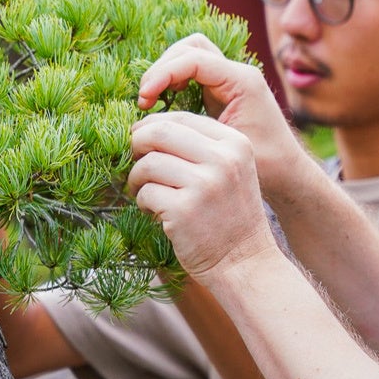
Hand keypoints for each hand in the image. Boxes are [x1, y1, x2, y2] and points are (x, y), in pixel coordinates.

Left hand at [129, 111, 279, 280]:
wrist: (245, 261)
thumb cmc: (229, 215)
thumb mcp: (230, 170)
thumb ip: (200, 147)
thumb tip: (147, 128)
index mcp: (235, 143)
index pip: (181, 118)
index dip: (153, 125)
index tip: (141, 139)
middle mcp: (222, 159)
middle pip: (160, 132)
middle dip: (137, 144)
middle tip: (134, 160)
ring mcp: (204, 184)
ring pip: (148, 163)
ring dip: (137, 179)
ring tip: (146, 193)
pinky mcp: (184, 210)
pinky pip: (145, 193)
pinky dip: (143, 203)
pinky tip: (155, 213)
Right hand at [138, 34, 319, 201]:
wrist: (287, 173)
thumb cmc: (264, 165)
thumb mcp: (227, 148)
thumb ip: (194, 131)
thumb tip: (151, 123)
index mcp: (243, 81)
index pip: (194, 59)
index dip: (163, 74)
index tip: (144, 99)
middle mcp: (238, 74)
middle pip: (190, 47)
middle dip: (163, 67)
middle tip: (146, 98)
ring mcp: (231, 80)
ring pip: (190, 55)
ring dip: (167, 72)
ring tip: (152, 99)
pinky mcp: (223, 90)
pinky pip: (193, 72)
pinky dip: (174, 81)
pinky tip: (164, 103)